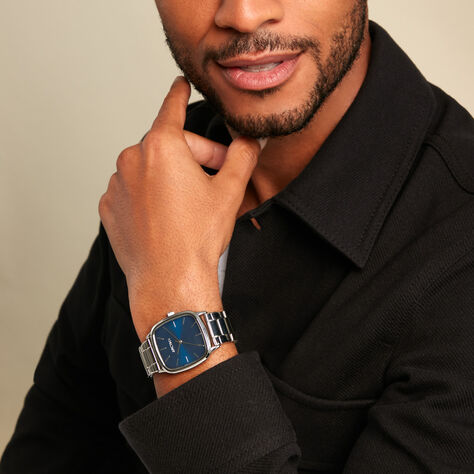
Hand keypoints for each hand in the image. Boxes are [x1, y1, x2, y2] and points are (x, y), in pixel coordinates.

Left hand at [99, 77, 262, 339]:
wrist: (170, 280)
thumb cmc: (197, 237)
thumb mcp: (230, 190)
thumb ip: (242, 155)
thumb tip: (249, 140)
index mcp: (161, 146)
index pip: (172, 107)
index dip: (180, 94)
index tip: (180, 85)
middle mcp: (131, 159)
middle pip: (168, 146)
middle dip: (193, 158)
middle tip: (214, 181)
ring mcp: (116, 185)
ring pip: (149, 169)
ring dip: (169, 178)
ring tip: (188, 207)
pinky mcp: (109, 208)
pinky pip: (132, 191)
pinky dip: (148, 196)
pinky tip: (165, 218)